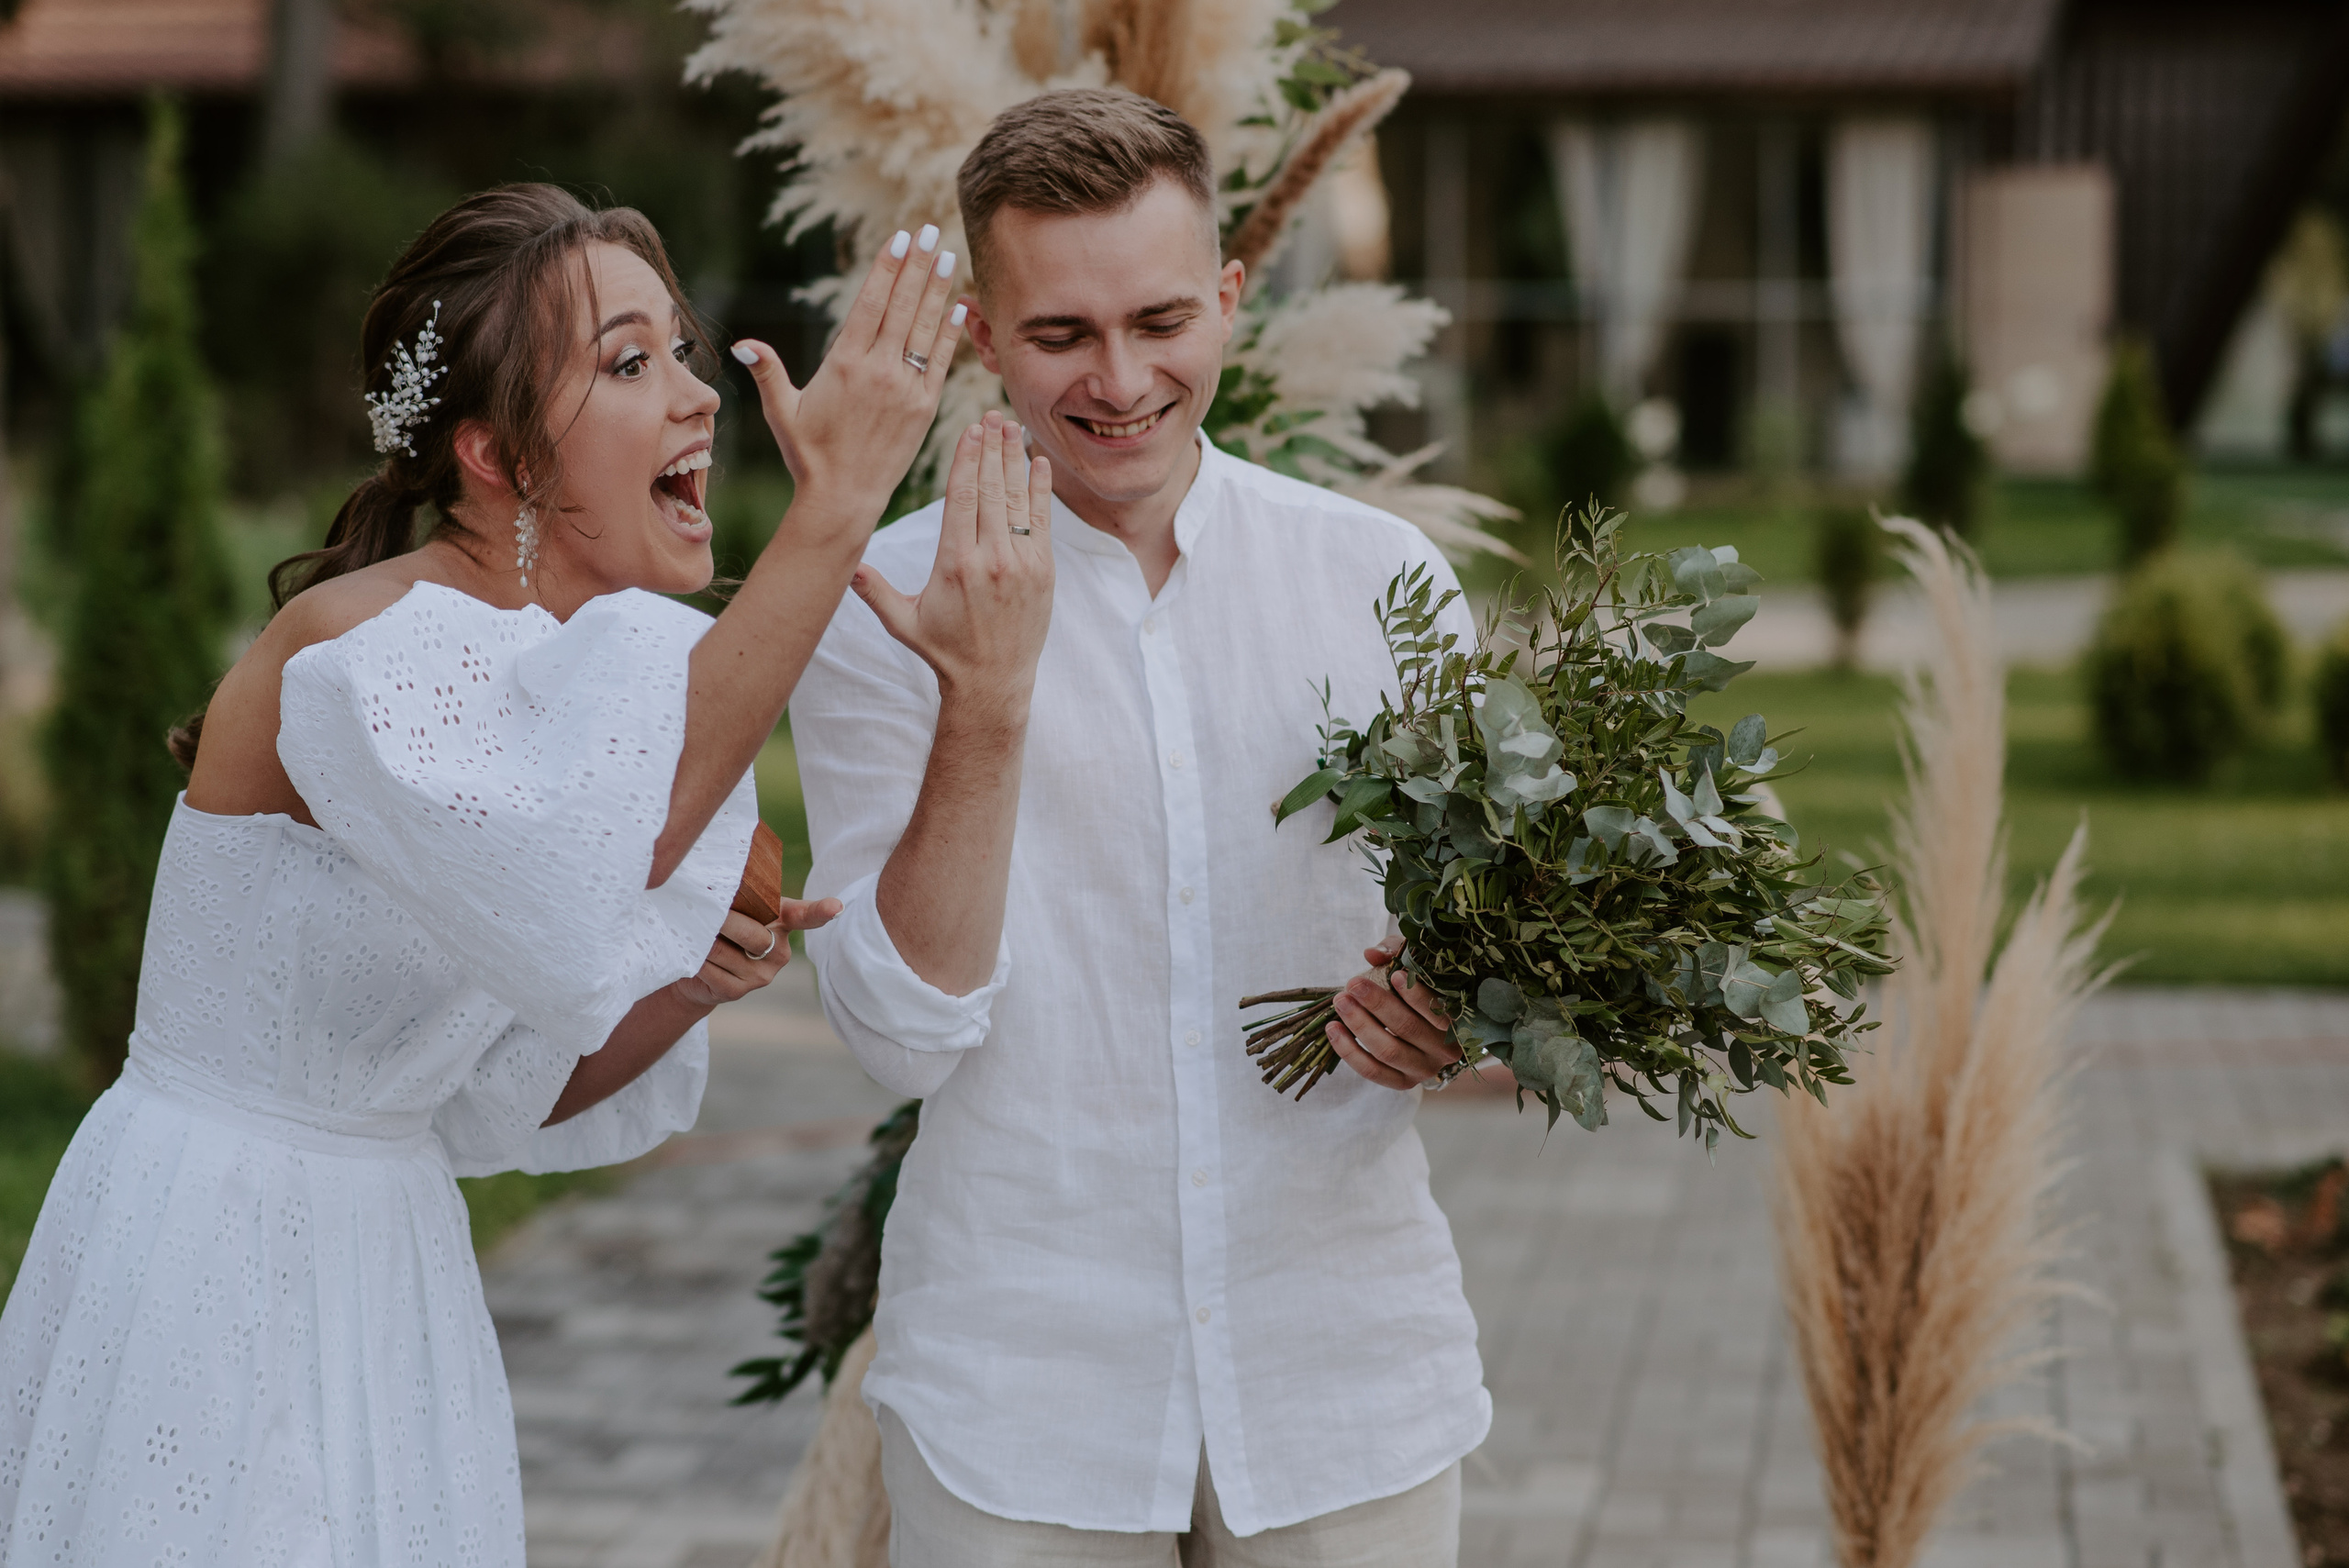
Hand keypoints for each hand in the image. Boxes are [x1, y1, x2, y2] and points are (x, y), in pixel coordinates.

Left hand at [670, 898, 840, 1009]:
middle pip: (751, 934)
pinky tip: (693, 952)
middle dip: (722, 920)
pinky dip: (696, 958)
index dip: (822, 911)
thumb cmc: (721, 930)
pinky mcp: (738, 991)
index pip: (807, 916)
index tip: (836, 907)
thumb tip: (720, 882)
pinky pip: (712, 970)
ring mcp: (761, 975)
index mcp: (783, 923)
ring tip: (692, 929)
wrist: (699, 972)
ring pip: (725, 951)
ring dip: (702, 938)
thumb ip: (739, 895)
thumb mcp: (734, 908)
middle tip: (702, 906)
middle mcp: (779, 951)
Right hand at [730, 227, 964, 508]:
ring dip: (937, 289)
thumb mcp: (781, 410)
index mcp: (843, 364)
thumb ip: (767, 371)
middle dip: (916, 265)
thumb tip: (743, 344)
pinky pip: (941, 362)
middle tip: (929, 229)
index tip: (899, 237)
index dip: (886, 267)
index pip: (870, 303)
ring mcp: (905, 388)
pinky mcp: (925, 408)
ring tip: (946, 255)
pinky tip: (958, 307)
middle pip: (901, 306)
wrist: (843, 497)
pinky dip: (951, 334)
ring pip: (924, 328)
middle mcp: (878, 370)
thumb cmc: (808, 454)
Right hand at [852, 412, 1053, 713]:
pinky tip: (1039, 463)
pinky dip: (1041, 490)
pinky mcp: (1044, 572)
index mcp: (954, 565)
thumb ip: (874, 591)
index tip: (970, 430)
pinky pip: (1042, 522)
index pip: (961, 499)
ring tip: (1012, 427)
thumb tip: (845, 565)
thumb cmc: (943, 650)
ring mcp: (1021, 565)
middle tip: (992, 414)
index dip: (967, 460)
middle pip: (990, 490)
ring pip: (1016, 501)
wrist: (992, 682)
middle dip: (991, 449)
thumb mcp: (902, 622)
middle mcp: (991, 561)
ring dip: (1015, 460)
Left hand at [1326, 936, 1460, 1090]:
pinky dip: (1349, 1051)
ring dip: (1359, 1025)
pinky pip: (1372, 1071)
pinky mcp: (1402, 1082)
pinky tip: (1333, 1029)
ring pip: (1387, 1051)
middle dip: (1377, 1004)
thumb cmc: (1420, 989)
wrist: (1424, 1028)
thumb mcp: (1417, 965)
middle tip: (1353, 984)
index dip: (1418, 995)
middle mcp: (1445, 1051)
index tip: (1395, 974)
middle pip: (1408, 1028)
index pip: (1440, 1011)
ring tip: (1340, 1001)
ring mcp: (1424, 1070)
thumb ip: (1398, 952)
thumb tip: (1372, 954)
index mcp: (1459, 1022)